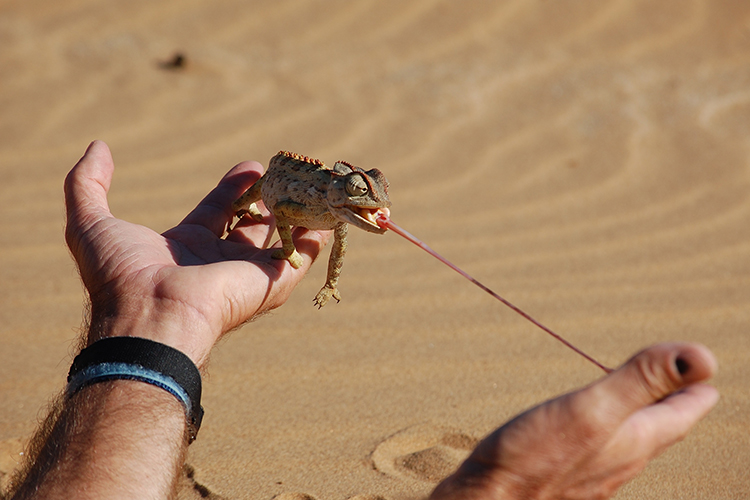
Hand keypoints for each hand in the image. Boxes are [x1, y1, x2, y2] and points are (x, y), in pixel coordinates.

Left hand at [64, 141, 330, 367]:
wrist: (151, 314)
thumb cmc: (122, 273)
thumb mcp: (90, 220)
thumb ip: (87, 183)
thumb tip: (98, 146)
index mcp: (187, 246)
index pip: (218, 210)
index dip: (234, 187)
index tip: (253, 165)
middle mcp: (220, 259)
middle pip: (253, 222)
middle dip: (268, 196)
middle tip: (284, 170)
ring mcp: (248, 272)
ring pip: (280, 236)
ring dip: (296, 211)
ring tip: (311, 183)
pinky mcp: (272, 283)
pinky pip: (302, 254)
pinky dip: (319, 234)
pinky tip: (330, 211)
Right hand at [430, 342, 718, 499]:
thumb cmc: (534, 457)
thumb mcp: (593, 408)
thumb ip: (643, 381)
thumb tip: (705, 356)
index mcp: (633, 442)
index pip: (679, 412)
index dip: (694, 387)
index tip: (705, 369)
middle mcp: (619, 463)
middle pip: (658, 429)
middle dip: (674, 404)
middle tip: (686, 385)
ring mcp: (592, 475)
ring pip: (630, 443)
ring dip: (643, 419)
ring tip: (644, 404)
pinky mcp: (564, 479)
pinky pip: (601, 452)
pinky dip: (609, 431)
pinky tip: (590, 431)